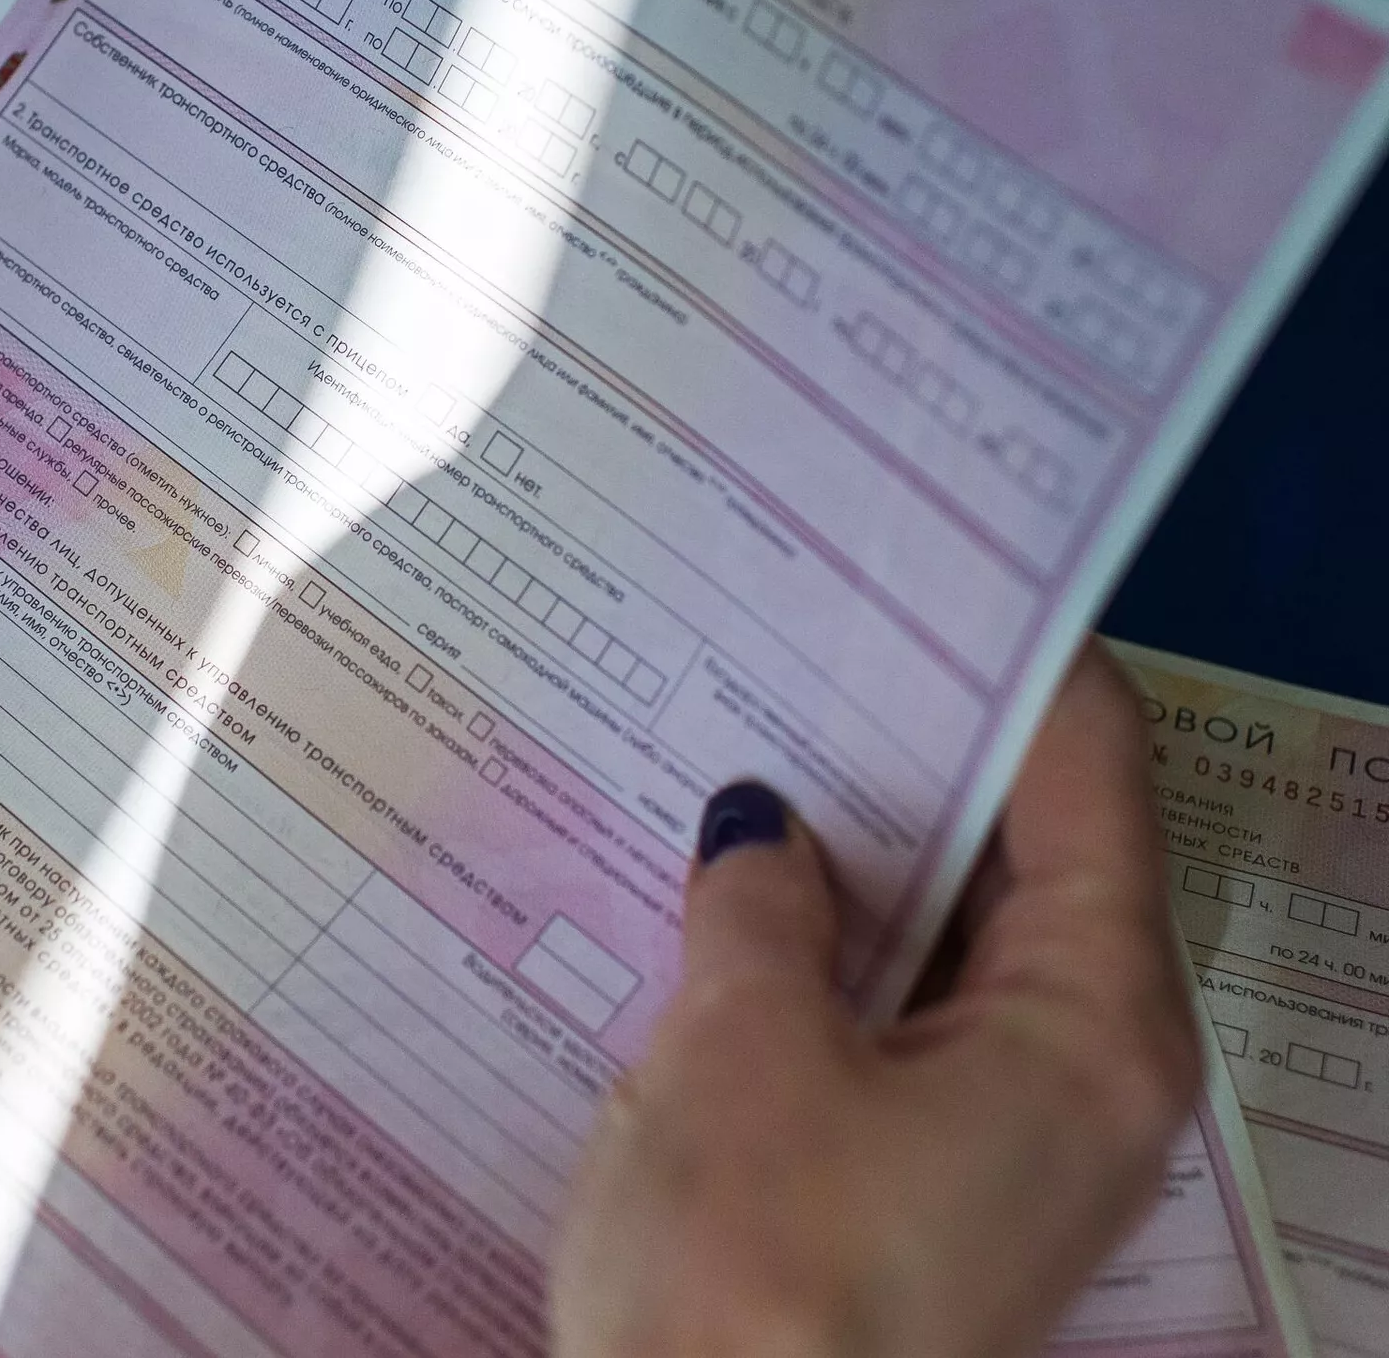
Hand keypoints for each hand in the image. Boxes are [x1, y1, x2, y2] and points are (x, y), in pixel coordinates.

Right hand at [552, 640, 1198, 1357]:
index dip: (1017, 654)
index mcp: (1092, 1020)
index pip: (1088, 771)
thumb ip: (763, 904)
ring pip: (955, 926)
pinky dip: (837, 929)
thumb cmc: (753, 1268)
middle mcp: (1083, 1066)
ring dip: (865, 836)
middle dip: (923, 736)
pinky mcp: (931, 1166)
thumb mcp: (743, 1045)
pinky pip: (902, 1000)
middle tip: (807, 621)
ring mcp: (1008, 1124)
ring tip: (755, 717)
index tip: (925, 559)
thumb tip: (761, 828)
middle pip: (1030, 843)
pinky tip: (736, 867)